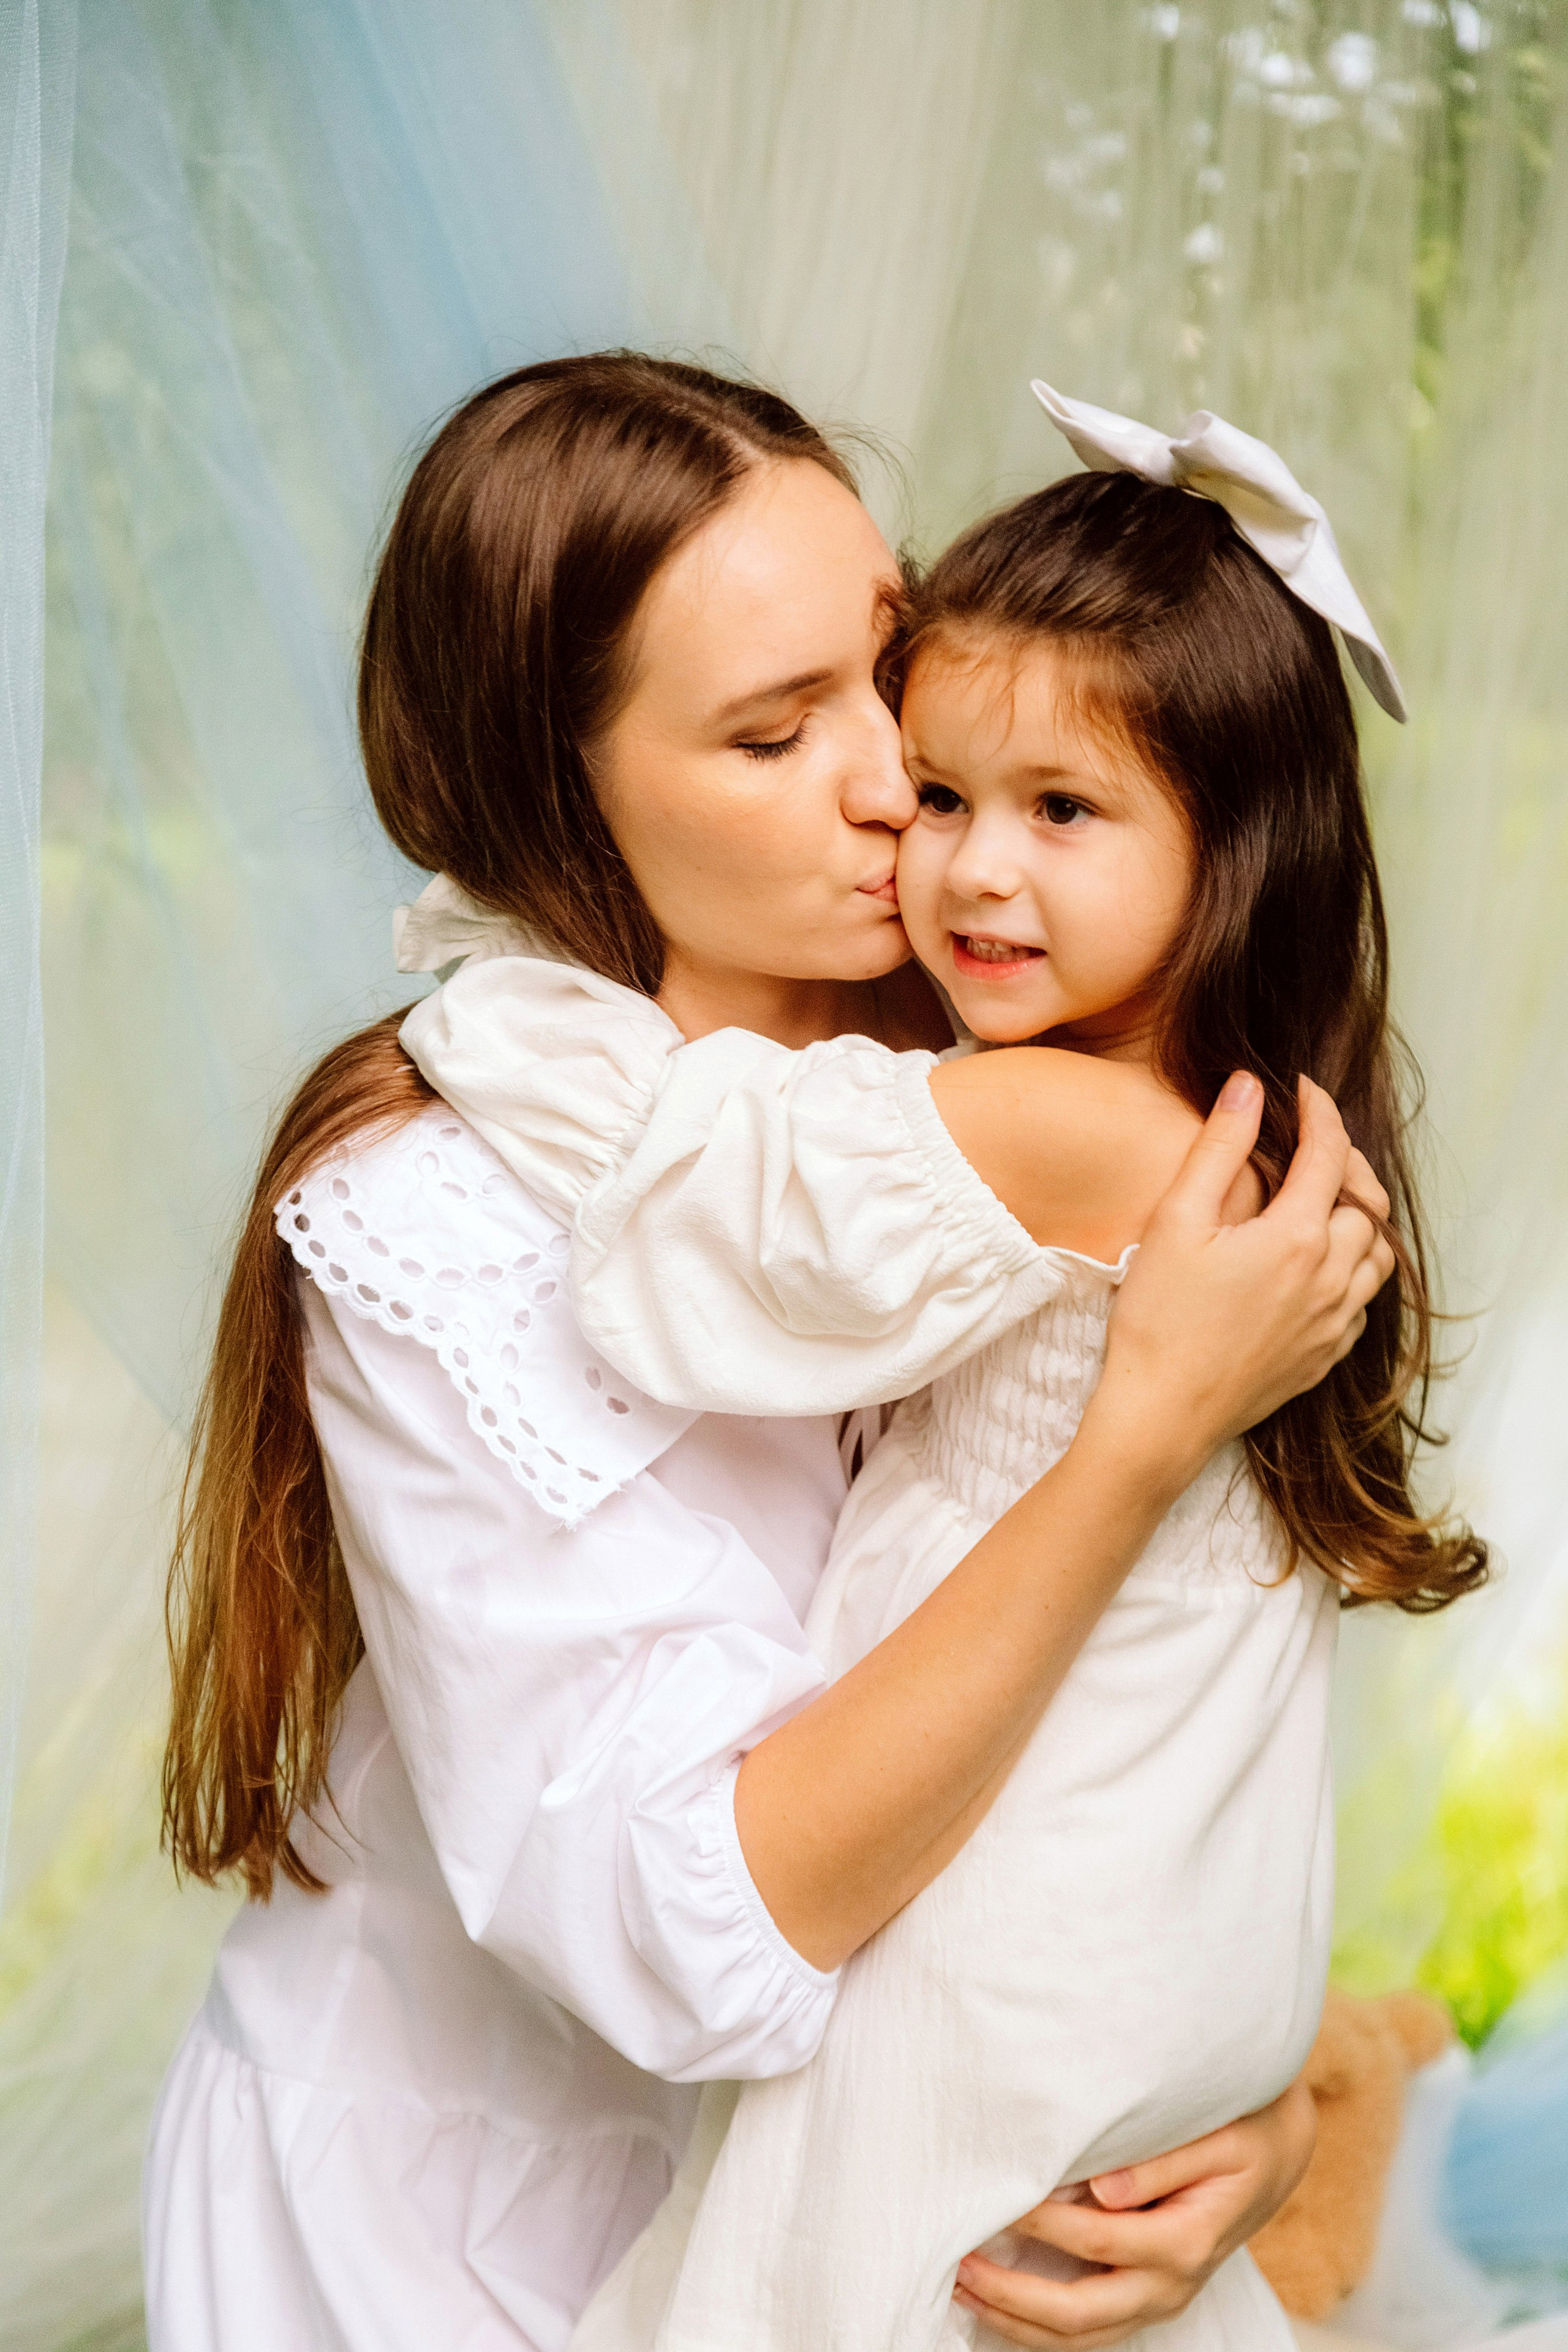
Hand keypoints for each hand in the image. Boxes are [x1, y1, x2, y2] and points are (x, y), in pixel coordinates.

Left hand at [951, 2075, 1317, 2347]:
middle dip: (1012, 2295)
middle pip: (1080, 2312)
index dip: (1043, 2221)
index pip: (1096, 2239)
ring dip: (1017, 2320)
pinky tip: (998, 2302)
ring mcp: (1159, 2298)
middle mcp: (1171, 2284)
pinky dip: (1039, 2327)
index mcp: (1186, 2241)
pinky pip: (1089, 2330)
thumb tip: (1103, 2187)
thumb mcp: (1217, 2135)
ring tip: (961, 2286)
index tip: (998, 2193)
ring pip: (1080, 2336)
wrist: (1274, 2153)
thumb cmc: (1241, 2130)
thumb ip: (1161, 2160)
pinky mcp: (1147, 2297)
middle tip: (958, 2261)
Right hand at [1095, 1072, 1395, 1486]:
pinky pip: (1362, 1303)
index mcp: (1298, 1236)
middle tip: (1309, 1148)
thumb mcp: (1175, 1221)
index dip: (1320, 1111)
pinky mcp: (1325, 1357)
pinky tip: (1314, 1270)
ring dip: (1358, 1221)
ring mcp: (1333, 1323)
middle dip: (1345, 1165)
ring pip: (1377, 1255)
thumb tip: (1248, 1088)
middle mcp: (1332, 1278)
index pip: (1330, 1152)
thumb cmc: (1158, 1319)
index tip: (1303, 1090)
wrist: (1161, 1417)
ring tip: (1320, 1206)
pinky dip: (1351, 1272)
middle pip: (1368, 1202)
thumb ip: (1218, 1148)